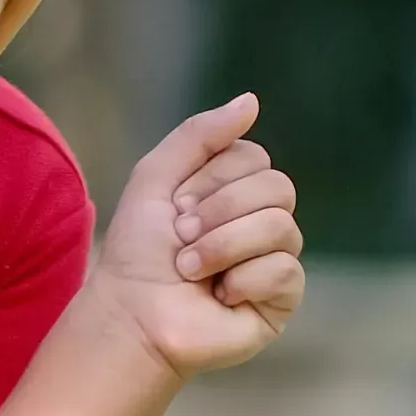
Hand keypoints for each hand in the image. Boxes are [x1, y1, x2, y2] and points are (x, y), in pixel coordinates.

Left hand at [90, 93, 305, 377]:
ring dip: (221, 247)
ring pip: (281, 226)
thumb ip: (199, 134)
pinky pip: (285, 271)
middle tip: (181, 239)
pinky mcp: (282, 299)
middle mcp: (262, 220)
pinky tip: (219, 297)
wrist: (130, 315)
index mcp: (236, 190)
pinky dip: (241, 281)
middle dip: (218, 212)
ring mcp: (275, 259)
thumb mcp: (156, 177)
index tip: (175, 208)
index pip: (254, 158)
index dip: (210, 180)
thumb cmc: (138, 252)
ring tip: (189, 270)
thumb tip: (251, 100)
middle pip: (277, 187)